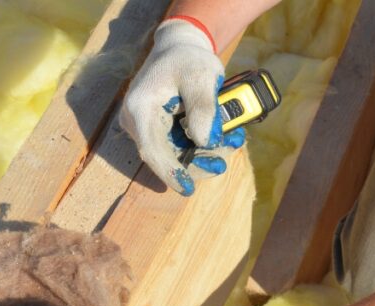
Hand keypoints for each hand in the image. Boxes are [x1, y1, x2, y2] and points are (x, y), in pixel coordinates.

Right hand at [119, 18, 244, 195]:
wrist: (180, 49)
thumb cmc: (188, 60)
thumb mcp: (201, 76)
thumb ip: (204, 108)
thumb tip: (204, 141)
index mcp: (140, 109)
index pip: (152, 149)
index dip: (171, 172)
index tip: (187, 188)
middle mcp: (139, 123)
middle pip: (170, 157)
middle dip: (203, 160)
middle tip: (231, 145)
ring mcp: (150, 130)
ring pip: (181, 156)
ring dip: (211, 153)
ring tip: (235, 137)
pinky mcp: (164, 133)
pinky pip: (186, 147)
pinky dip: (208, 145)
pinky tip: (228, 136)